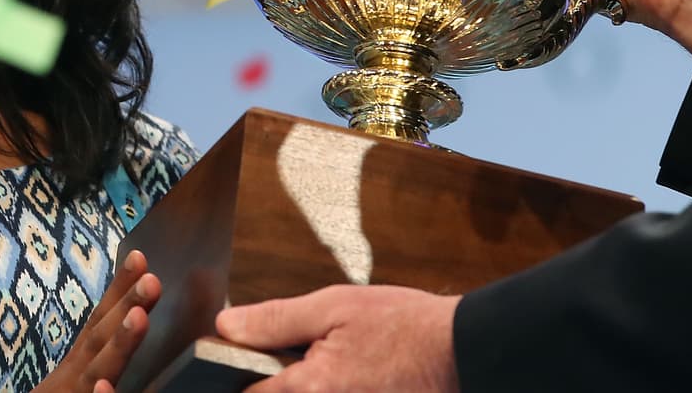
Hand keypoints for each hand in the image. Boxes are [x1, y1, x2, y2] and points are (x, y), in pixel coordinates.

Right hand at [33, 249, 160, 392]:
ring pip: (94, 376)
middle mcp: (68, 382)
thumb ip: (94, 364)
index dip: (117, 291)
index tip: (140, 257)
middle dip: (124, 307)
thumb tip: (123, 326)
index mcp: (75, 370)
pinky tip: (104, 389)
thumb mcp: (74, 382)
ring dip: (117, 347)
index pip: (96, 324)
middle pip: (96, 341)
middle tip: (153, 278)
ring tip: (139, 317)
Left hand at [214, 284, 459, 392]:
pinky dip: (335, 389)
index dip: (242, 375)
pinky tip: (356, 376)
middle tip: (304, 358)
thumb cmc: (404, 325)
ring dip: (311, 385)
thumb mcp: (334, 306)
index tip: (245, 362)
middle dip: (280, 384)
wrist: (463, 351)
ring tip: (345, 365)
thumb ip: (276, 320)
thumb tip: (227, 327)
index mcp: (312, 387)